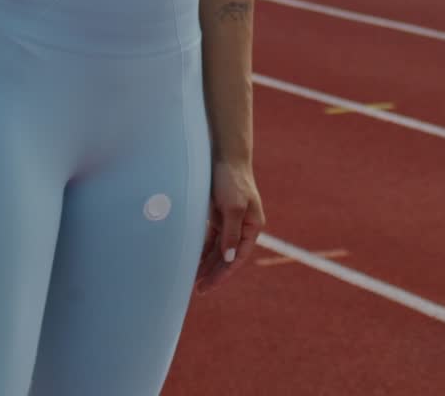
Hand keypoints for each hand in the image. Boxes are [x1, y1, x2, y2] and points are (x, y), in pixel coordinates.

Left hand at [195, 159, 264, 295]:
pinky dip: (203, 249)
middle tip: (198, 289)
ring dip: (207, 263)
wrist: (224, 155)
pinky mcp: (218, 214)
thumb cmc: (232, 180)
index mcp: (252, 227)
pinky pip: (210, 238)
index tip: (207, 286)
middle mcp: (242, 226)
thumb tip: (230, 258)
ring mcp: (230, 221)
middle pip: (227, 256)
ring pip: (218, 249)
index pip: (237, 258)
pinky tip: (193, 259)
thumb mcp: (233, 207)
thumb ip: (231, 233)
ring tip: (192, 279)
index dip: (223, 274)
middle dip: (213, 272)